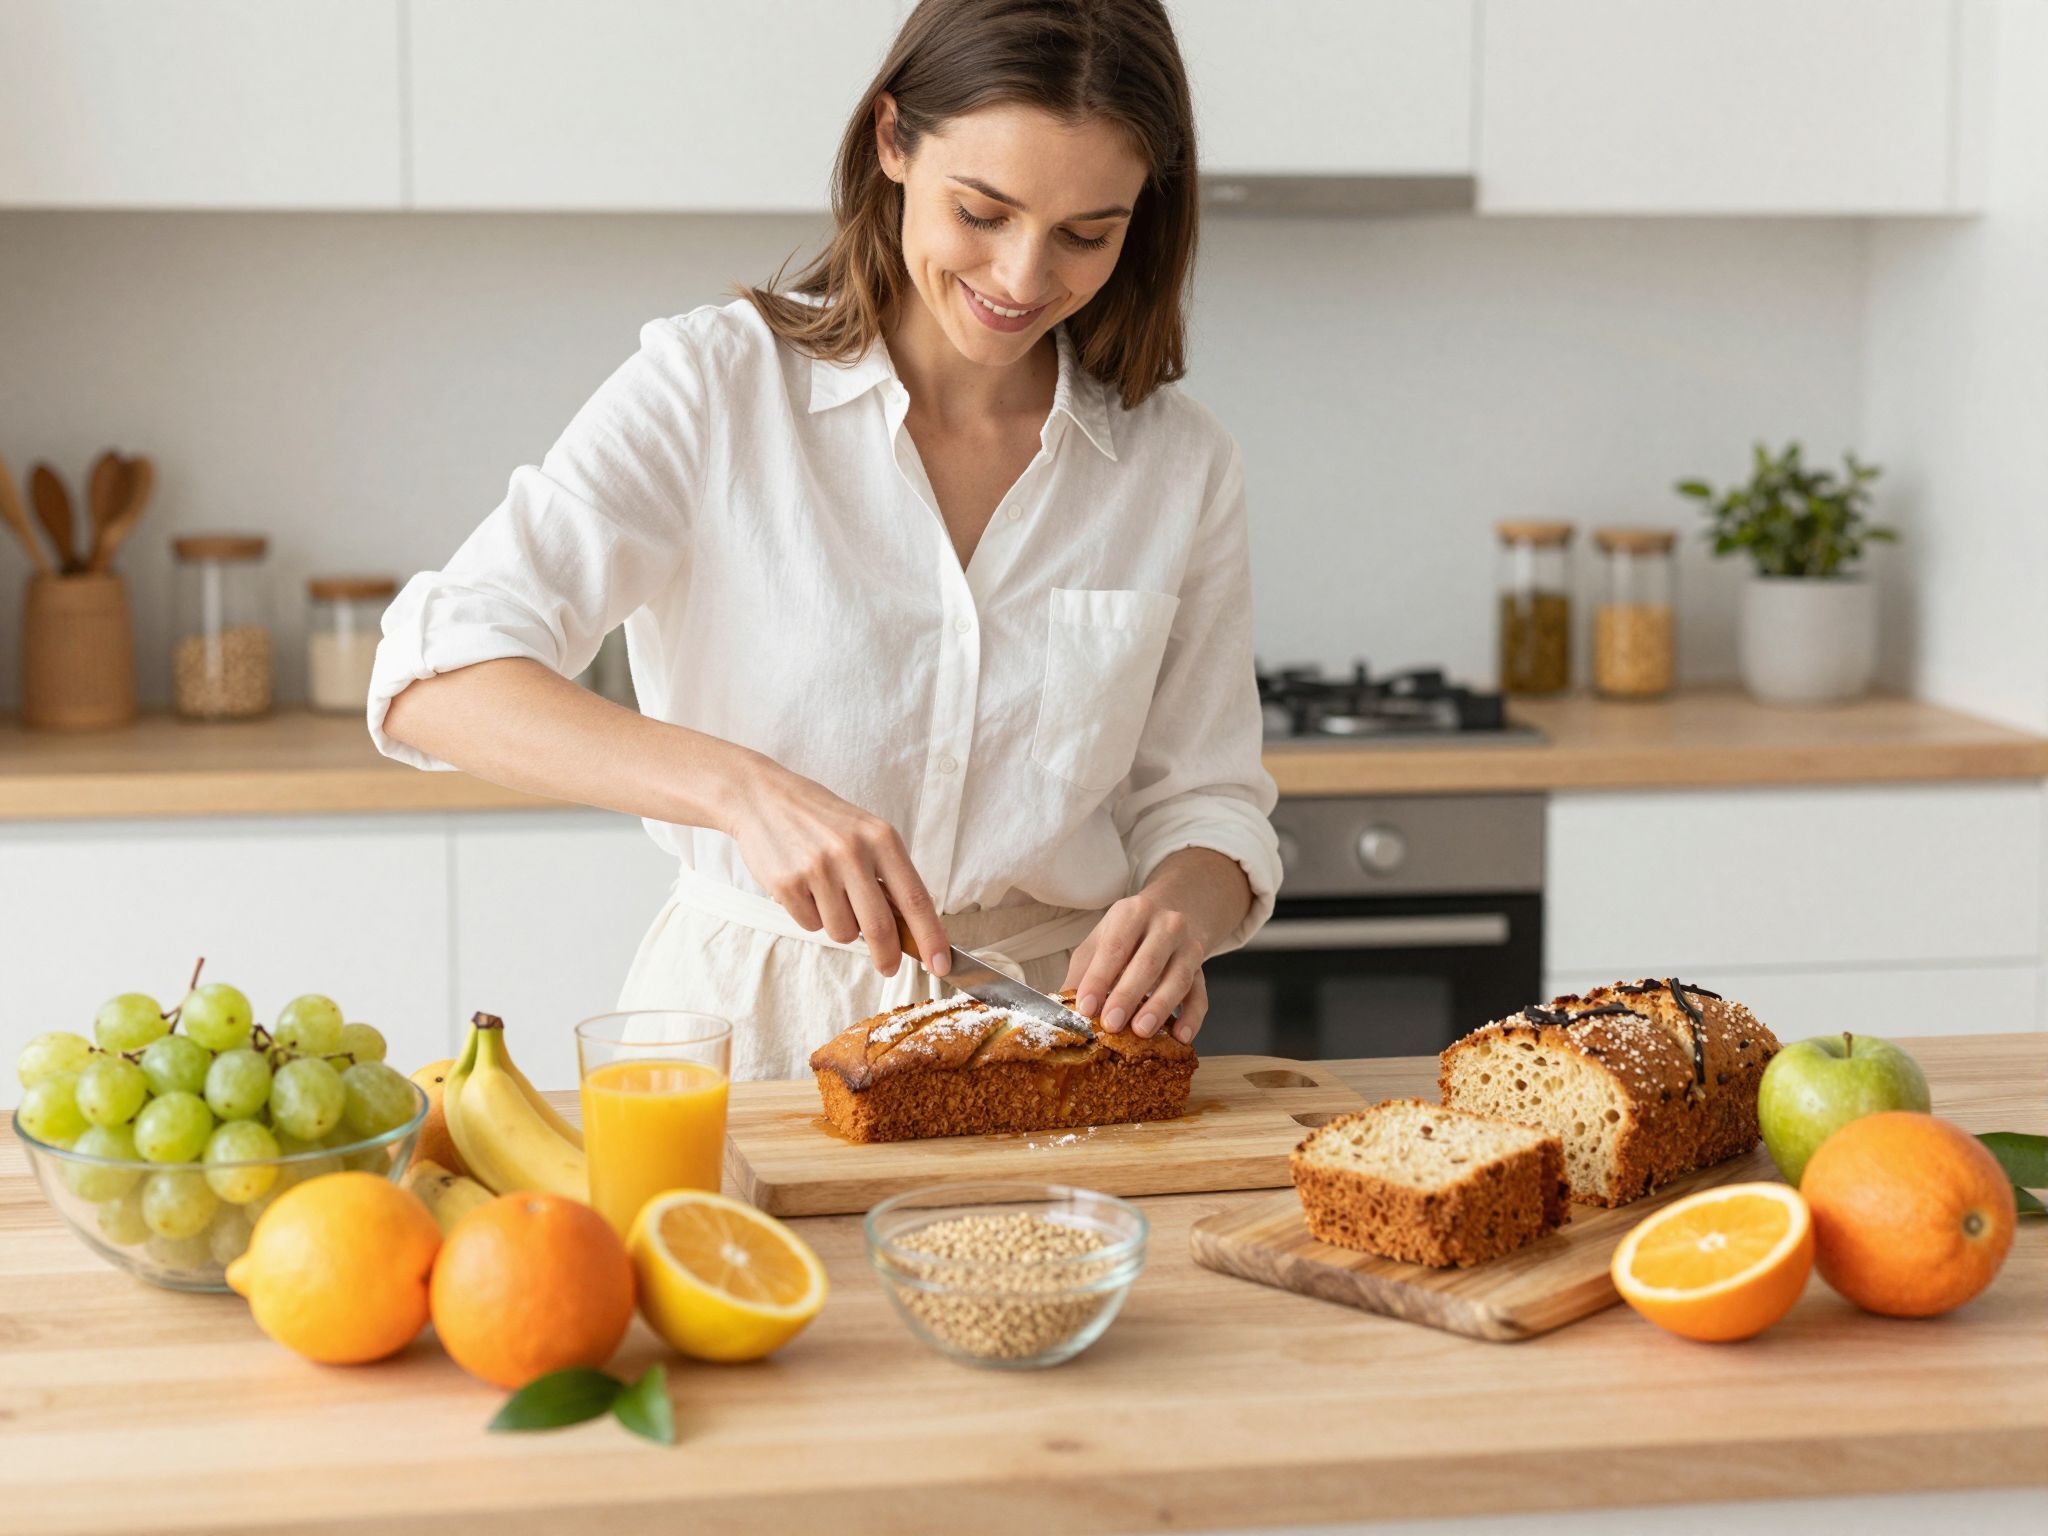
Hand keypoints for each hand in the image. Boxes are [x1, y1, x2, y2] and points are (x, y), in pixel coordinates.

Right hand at [727, 758, 948, 976]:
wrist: (764, 799)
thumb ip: (888, 876)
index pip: (915, 898)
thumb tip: (911, 930)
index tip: (942, 964)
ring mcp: (817, 869)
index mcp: (881, 838)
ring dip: (840, 926)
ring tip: (828, 894)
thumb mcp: (866, 834)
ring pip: (843, 932)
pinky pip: (811, 925)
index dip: (931, 936)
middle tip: (889, 967)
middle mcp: (851, 852)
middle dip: (887, 956)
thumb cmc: (824, 821)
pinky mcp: (787, 884)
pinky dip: (811, 916)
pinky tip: (804, 888)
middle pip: (879, 927)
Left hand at [1062, 892, 1208, 1045]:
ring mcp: (1188, 946)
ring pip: (1178, 978)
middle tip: (1110, 1024)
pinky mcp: (1202, 968)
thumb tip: (1061, 1006)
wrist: (1177, 906)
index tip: (1085, 1007)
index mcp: (1133, 912)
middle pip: (1147, 962)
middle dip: (1127, 995)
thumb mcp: (1103, 937)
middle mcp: (1166, 925)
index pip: (1114, 947)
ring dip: (1160, 1007)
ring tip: (1141, 1031)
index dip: (1098, 978)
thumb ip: (1084, 969)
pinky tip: (1179, 1036)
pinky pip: (1201, 995)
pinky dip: (1192, 1017)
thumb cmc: (1131, 930)